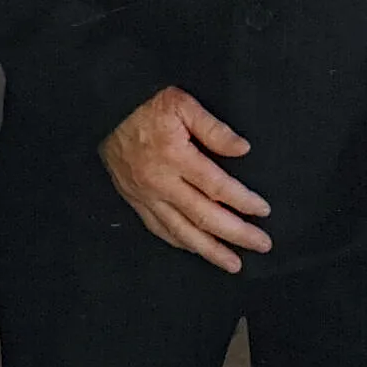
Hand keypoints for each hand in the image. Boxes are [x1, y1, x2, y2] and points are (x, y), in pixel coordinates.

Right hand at [99, 86, 271, 271]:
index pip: (217, 187)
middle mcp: (160, 181)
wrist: (103, 109)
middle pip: (204, 216)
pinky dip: (179, 241)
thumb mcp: (181, 104)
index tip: (263, 210)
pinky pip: (157, 227)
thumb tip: (242, 149)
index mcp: (175, 157)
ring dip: (209, 249)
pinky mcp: (132, 198)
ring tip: (233, 263)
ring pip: (180, 230)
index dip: (243, 201)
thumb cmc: (144, 104)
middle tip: (262, 244)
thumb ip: (213, 127)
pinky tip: (195, 248)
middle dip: (236, 234)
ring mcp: (144, 194)